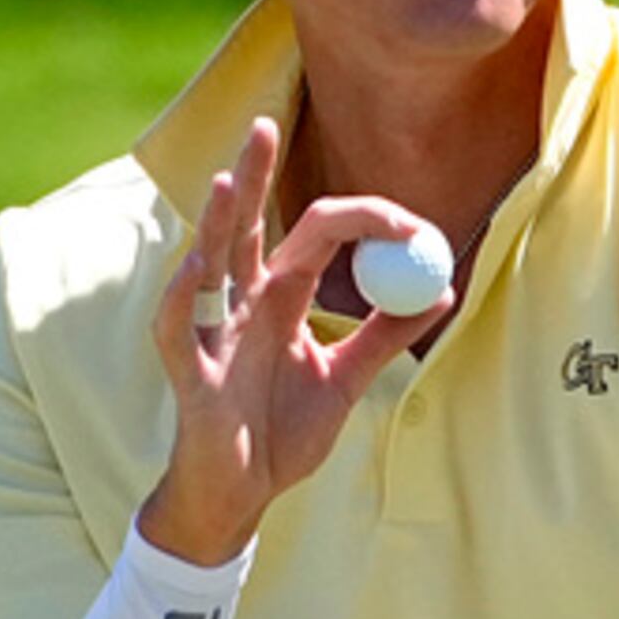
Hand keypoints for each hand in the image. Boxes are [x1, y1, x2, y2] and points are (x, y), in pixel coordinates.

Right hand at [136, 116, 452, 564]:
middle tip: (264, 122)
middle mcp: (244, 307)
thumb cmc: (282, 436)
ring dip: (218, 224)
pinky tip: (192, 267)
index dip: (366, 222)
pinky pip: (178, 331)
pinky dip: (183, 298)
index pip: (320, 237)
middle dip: (254, 176)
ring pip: (210, 267)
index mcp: (282, 301)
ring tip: (228, 181)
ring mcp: (214, 337)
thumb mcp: (345, 380)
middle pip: (249, 228)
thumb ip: (386, 335)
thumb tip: (440, 289)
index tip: (414, 224)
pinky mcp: (192, 376)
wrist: (242, 495)